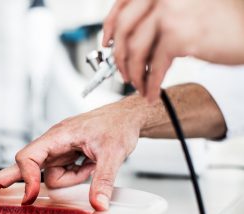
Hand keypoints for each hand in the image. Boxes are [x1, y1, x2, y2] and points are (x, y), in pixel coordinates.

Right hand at [0, 98, 145, 210]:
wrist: (126, 118)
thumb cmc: (116, 124)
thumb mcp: (113, 153)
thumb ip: (104, 180)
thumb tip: (97, 203)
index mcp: (58, 135)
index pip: (29, 156)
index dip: (27, 178)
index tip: (31, 196)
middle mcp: (54, 143)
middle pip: (23, 164)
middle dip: (5, 180)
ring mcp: (59, 151)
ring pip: (49, 175)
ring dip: (68, 179)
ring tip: (89, 166)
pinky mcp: (65, 157)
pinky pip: (61, 175)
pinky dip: (74, 176)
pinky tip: (88, 165)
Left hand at [103, 0, 243, 101]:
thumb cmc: (219, 22)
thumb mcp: (181, 11)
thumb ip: (154, 19)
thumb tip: (125, 39)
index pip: (122, 4)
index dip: (109, 26)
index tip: (106, 42)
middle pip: (123, 29)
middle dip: (119, 57)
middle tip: (122, 73)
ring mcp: (171, 13)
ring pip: (135, 50)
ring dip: (133, 74)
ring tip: (139, 86)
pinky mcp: (179, 36)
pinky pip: (153, 66)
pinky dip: (150, 84)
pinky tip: (151, 92)